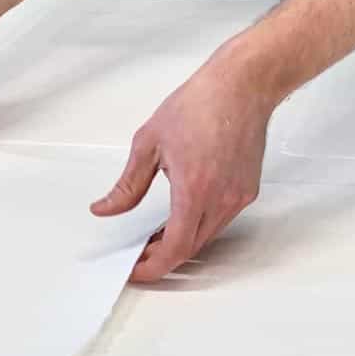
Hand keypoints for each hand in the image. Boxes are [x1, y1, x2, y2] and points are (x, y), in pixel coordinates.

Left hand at [91, 57, 270, 282]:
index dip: (153, 267)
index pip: (175, 248)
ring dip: (181, 241)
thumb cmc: (201, 104)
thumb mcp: (149, 142)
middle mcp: (221, 198)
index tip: (136, 269)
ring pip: (207, 236)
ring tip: (156, 235)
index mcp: (194, 189)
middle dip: (162, 256)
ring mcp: (238, 196)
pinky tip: (183, 214)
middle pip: (191, 248)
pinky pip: (221, 220)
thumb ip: (127, 185)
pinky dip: (199, 225)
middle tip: (138, 253)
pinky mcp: (247, 190)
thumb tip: (106, 208)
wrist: (242, 86)